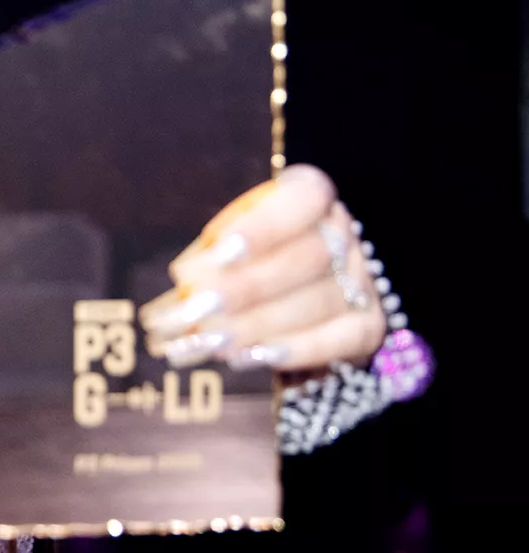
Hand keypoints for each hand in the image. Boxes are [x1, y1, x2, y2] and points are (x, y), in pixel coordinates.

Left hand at [138, 165, 387, 372]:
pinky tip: (250, 356)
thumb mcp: (225, 244)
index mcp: (312, 197)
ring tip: (212, 338)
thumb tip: (185, 279)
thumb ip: (211, 257)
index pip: (305, 198)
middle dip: (247, 286)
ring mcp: (362, 281)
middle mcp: (344, 234)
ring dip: (259, 323)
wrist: (288, 299)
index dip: (264, 225)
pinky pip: (339, 339)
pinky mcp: (367, 325)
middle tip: (198, 308)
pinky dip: (292, 349)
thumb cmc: (246, 260)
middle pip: (308, 257)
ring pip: (319, 301)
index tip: (219, 250)